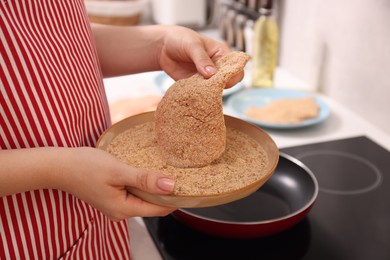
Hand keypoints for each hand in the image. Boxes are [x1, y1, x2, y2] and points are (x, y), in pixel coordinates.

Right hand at [57, 147, 175, 220]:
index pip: (160, 209)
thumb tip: (170, 186)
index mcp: (123, 209)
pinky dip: (143, 182)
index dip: (176, 198)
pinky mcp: (113, 195)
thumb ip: (144, 179)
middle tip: (181, 173)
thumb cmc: (84, 167)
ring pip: (144, 197)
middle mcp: (121, 211)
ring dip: (155, 185)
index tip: (190, 185)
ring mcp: (116, 204)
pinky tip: (147, 170)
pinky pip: (134, 191)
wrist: (58, 166)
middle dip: (167, 191)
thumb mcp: (118, 171)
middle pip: (153, 204)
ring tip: (167, 169)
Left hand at [158, 26, 243, 87]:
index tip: (221, 78)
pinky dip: (198, 95)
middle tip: (206, 84)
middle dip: (219, 85)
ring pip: (215, 90)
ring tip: (197, 87)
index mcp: (222, 54)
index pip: (236, 68)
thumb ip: (202, 59)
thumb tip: (211, 74)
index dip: (232, 75)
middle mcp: (218, 67)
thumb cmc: (181, 39)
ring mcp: (207, 78)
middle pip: (228, 82)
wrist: (163, 47)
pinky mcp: (197, 86)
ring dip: (208, 92)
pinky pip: (202, 94)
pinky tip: (191, 92)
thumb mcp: (192, 45)